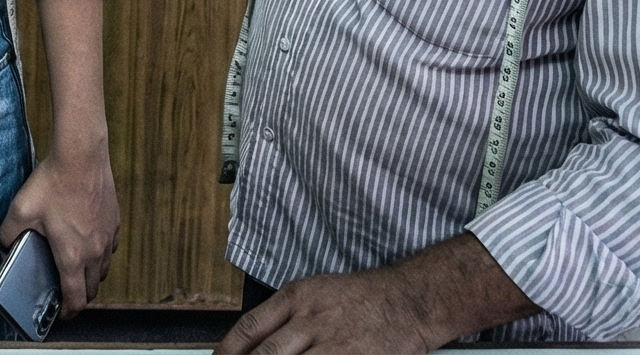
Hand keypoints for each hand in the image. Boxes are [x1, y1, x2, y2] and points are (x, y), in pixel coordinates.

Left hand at [0, 149, 119, 316]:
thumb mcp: (20, 211)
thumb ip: (8, 235)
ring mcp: (107, 237)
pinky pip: (109, 249)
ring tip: (74, 270)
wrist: (81, 156)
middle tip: (65, 293)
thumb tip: (4, 246)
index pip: (76, 299)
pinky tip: (86, 242)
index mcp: (72, 256)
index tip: (61, 314)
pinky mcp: (114, 222)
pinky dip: (99, 255)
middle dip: (78, 296)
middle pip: (92, 289)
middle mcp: (94, 252)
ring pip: (102, 270)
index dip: (68, 313)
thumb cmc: (52, 183)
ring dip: (90, 277)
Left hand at [220, 272, 431, 354]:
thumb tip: (255, 343)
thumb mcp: (318, 292)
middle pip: (266, 354)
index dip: (229, 350)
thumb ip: (286, 315)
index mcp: (298, 296)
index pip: (250, 326)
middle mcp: (311, 318)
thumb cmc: (363, 298)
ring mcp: (334, 343)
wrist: (410, 299)